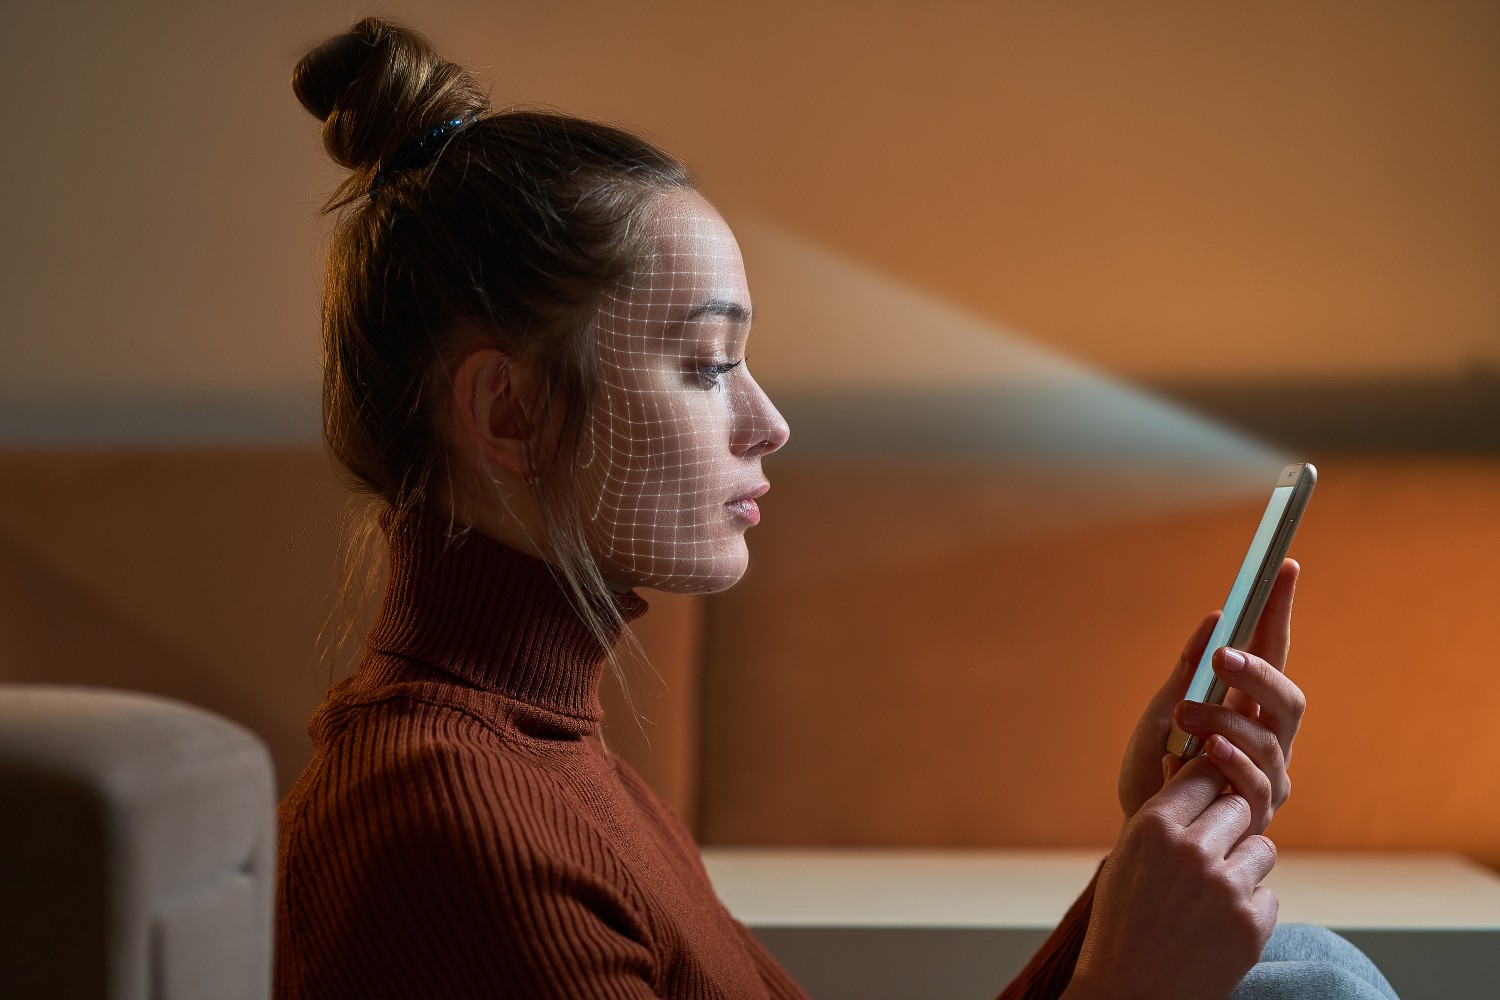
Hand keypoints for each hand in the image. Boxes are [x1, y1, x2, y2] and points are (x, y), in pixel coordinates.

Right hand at [1069, 753, 1280, 999]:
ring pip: (1262, 849)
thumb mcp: (1128, 858)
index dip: (1209, 783)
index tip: (1208, 795)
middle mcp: (1191, 849)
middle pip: (1238, 806)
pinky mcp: (1252, 924)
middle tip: (1208, 854)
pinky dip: (1250, 909)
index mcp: (1152, 826)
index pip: (1203, 773)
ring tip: (1213, 894)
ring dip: (1245, 866)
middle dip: (1228, 826)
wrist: (1130, 994)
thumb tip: (1189, 764)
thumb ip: (1164, 816)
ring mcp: (1225, 887)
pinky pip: (1269, 895)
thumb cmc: (1122, 923)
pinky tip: (1218, 926)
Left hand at [1118, 560, 1304, 831]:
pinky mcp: (1255, 813)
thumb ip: (1187, 674)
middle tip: (1221, 657)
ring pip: (1269, 737)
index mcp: (1246, 709)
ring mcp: (1267, 777)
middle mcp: (1267, 740)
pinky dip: (1231, 759)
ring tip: (1184, 716)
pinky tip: (1208, 748)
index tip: (1282, 567)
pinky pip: (1256, 781)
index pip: (1271, 652)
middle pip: (1286, 697)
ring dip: (1225, 718)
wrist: (1141, 836)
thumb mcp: (1160, 714)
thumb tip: (1217, 619)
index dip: (1278, 611)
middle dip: (1257, 673)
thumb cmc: (1152, 775)